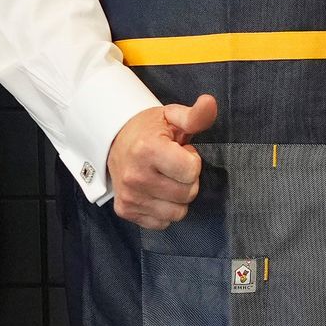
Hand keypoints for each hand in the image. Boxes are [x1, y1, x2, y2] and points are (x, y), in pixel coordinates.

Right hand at [108, 91, 217, 227]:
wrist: (115, 142)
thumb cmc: (149, 131)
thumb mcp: (172, 117)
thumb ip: (195, 115)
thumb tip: (210, 103)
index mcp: (147, 150)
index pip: (192, 171)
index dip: (192, 161)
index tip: (180, 152)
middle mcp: (135, 176)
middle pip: (187, 194)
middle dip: (187, 181)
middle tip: (172, 166)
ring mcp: (129, 196)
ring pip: (177, 213)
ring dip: (177, 198)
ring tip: (165, 179)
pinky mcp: (125, 210)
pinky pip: (161, 223)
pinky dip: (163, 211)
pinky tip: (155, 193)